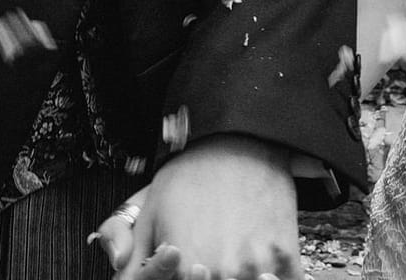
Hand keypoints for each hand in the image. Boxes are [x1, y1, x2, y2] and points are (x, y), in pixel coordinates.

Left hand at [107, 135, 301, 279]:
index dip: (183, 279)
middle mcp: (221, 273)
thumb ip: (127, 249)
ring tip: (238, 261)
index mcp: (182, 269)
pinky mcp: (286, 256)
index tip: (188, 268)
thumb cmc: (191, 172)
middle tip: (213, 260)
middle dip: (214, 279)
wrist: (239, 139)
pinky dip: (276, 279)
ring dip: (245, 278)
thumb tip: (120, 267)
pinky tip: (265, 268)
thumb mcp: (147, 209)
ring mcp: (257, 267)